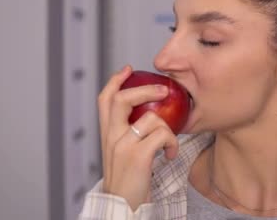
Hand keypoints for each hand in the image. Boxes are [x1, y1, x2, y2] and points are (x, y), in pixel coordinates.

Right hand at [97, 65, 179, 210]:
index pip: (104, 100)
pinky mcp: (138, 156)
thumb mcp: (122, 154)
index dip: (115, 81)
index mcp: (106, 135)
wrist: (123, 207)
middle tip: (163, 90)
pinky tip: (169, 156)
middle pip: (122, 99)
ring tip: (169, 144)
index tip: (128, 69)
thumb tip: (150, 117)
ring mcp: (123, 145)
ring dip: (168, 129)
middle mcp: (111, 137)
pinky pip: (163, 135)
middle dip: (145, 90)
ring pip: (151, 118)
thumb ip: (128, 135)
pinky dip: (172, 144)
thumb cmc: (129, 181)